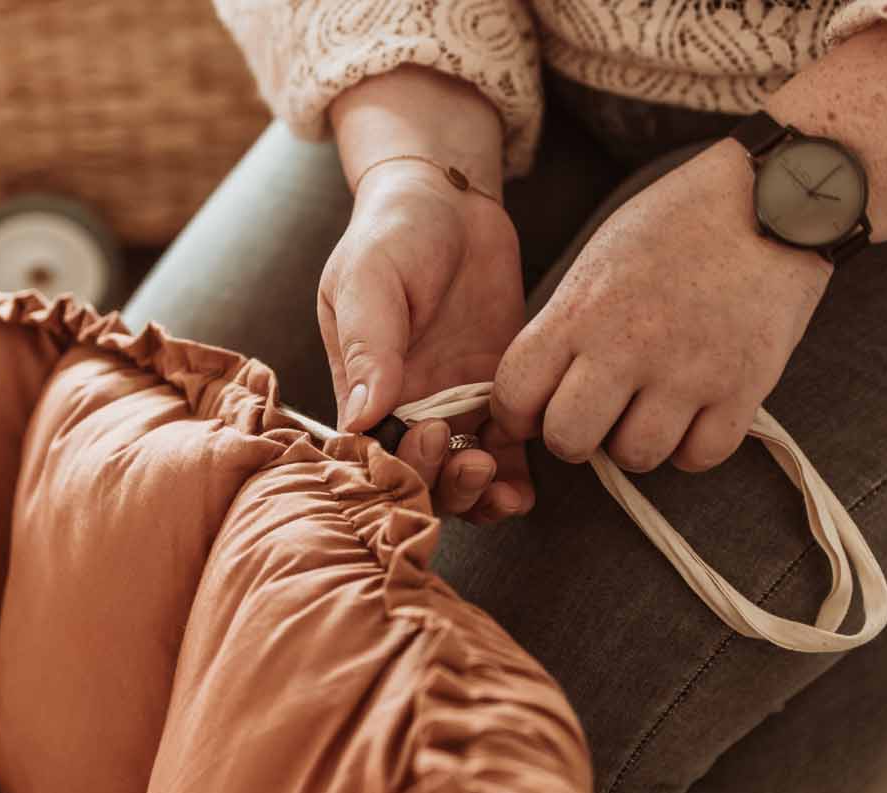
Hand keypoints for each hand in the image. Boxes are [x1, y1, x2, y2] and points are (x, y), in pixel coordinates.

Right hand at [320, 161, 533, 520]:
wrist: (451, 200)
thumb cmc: (394, 233)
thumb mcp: (368, 279)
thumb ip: (369, 346)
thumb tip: (363, 418)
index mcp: (363, 390)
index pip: (369, 454)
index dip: (396, 467)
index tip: (424, 438)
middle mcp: (406, 409)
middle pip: (418, 480)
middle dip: (442, 487)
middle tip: (471, 459)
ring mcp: (455, 409)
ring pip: (460, 480)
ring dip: (477, 497)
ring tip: (497, 481)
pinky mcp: (499, 398)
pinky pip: (505, 458)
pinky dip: (512, 484)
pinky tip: (523, 487)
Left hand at [493, 140, 832, 473]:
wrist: (774, 199)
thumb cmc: (676, 225)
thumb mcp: (598, 261)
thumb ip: (564, 325)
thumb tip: (536, 392)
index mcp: (581, 310)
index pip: (515, 395)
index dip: (515, 414)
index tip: (533, 410)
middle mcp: (629, 345)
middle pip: (568, 441)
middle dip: (574, 437)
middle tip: (594, 415)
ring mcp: (689, 370)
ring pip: (636, 456)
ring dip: (636, 442)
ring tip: (650, 408)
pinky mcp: (745, 387)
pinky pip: (699, 457)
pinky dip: (692, 445)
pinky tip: (694, 413)